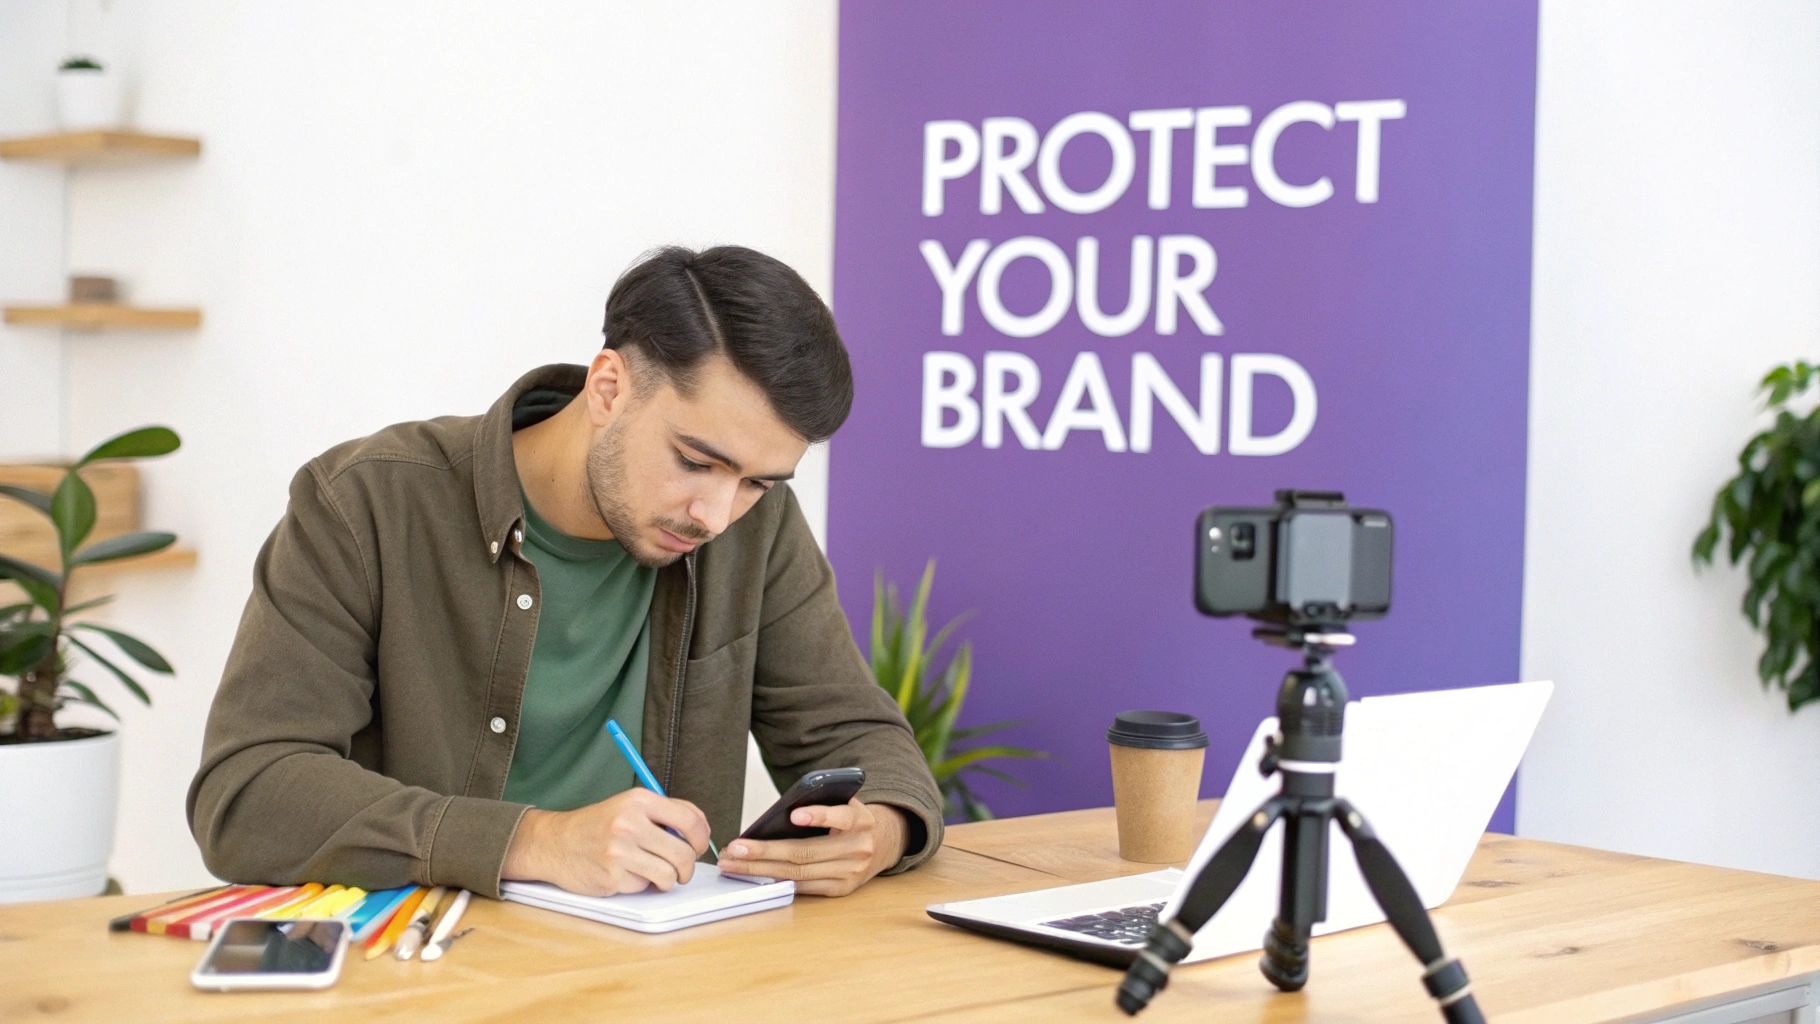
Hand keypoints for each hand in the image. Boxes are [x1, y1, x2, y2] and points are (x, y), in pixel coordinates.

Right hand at [502, 788, 710, 895]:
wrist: (555, 843)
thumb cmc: (598, 825)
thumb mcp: (630, 806)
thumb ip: (665, 813)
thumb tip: (701, 831)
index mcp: (639, 801)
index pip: (690, 820)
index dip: (702, 837)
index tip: (698, 845)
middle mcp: (629, 824)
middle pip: (684, 853)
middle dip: (688, 866)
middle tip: (681, 868)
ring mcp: (620, 852)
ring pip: (669, 875)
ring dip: (668, 879)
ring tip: (656, 872)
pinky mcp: (612, 877)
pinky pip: (645, 886)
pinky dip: (641, 884)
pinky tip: (627, 874)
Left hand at [716, 799, 907, 896]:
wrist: (883, 842)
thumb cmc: (850, 818)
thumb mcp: (844, 802)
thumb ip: (821, 803)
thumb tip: (778, 816)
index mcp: (861, 819)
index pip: (841, 817)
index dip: (818, 816)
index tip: (794, 814)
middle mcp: (859, 848)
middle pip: (806, 852)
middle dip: (766, 851)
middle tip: (736, 848)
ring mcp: (850, 873)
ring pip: (799, 873)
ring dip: (761, 870)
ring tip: (734, 863)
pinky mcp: (841, 890)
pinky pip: (803, 887)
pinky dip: (776, 880)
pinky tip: (752, 874)